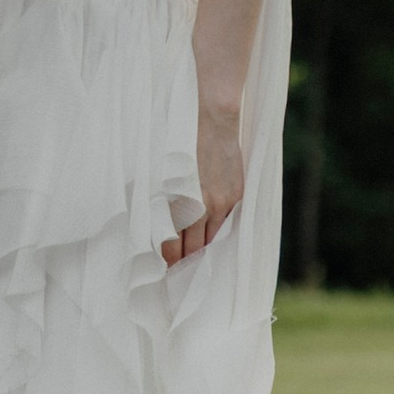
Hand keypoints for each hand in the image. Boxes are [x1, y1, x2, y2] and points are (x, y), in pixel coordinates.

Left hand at [164, 99, 243, 266]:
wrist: (213, 120)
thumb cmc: (181, 142)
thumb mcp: (164, 172)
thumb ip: (164, 200)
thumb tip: (157, 225)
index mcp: (179, 202)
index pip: (172, 245)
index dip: (168, 260)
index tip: (164, 269)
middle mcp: (200, 207)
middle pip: (192, 248)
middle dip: (184, 262)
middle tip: (177, 273)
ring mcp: (221, 203)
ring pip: (211, 241)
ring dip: (202, 253)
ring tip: (194, 263)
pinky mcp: (236, 196)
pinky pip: (226, 225)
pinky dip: (217, 234)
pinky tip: (212, 241)